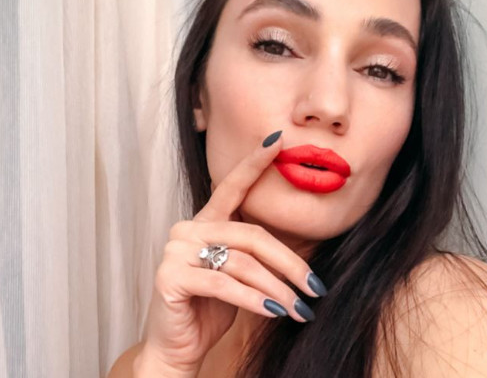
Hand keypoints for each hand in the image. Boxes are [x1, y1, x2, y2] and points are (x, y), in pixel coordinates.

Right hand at [135, 131, 325, 375]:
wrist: (178, 346)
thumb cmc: (212, 308)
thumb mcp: (240, 274)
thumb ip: (255, 253)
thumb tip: (300, 255)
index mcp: (205, 221)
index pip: (232, 186)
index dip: (254, 162)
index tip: (277, 140)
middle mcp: (187, 228)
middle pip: (251, 235)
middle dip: (290, 263)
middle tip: (315, 287)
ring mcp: (176, 250)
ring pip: (242, 262)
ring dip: (278, 288)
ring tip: (300, 310)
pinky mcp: (170, 276)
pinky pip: (224, 284)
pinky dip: (255, 300)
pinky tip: (274, 312)